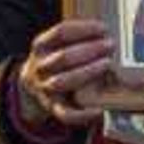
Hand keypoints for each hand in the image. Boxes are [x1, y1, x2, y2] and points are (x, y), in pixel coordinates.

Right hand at [15, 18, 120, 134]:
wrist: (33, 85)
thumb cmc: (56, 59)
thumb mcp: (56, 43)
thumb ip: (76, 37)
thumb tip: (110, 30)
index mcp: (41, 46)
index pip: (60, 33)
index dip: (83, 29)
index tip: (103, 28)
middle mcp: (39, 67)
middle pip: (63, 57)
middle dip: (89, 50)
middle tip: (110, 45)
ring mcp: (45, 88)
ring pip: (63, 81)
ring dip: (87, 71)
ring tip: (107, 63)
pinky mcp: (53, 107)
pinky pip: (66, 114)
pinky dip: (82, 115)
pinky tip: (99, 110)